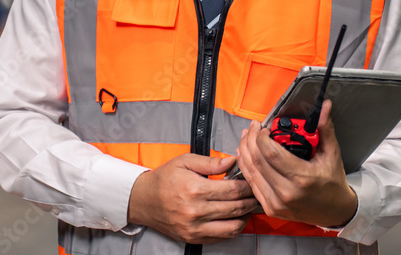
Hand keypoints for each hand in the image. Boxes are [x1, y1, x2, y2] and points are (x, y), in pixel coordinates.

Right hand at [127, 154, 259, 243]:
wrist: (143, 200)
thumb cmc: (164, 179)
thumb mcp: (184, 161)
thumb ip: (210, 162)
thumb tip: (232, 161)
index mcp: (194, 189)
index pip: (232, 190)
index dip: (247, 186)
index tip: (252, 181)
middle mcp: (195, 211)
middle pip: (235, 208)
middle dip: (250, 200)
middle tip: (256, 194)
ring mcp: (195, 227)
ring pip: (233, 226)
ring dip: (245, 217)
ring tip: (248, 207)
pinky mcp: (194, 238)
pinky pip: (222, 237)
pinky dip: (233, 228)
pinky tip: (235, 218)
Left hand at [235, 100, 357, 227]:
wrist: (335, 211)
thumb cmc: (333, 183)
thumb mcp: (332, 154)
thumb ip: (324, 129)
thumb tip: (324, 107)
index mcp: (302, 178)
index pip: (270, 152)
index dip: (261, 136)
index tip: (265, 128)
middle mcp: (286, 192)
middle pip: (257, 160)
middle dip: (251, 139)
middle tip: (253, 127)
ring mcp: (276, 203)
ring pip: (250, 171)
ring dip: (245, 150)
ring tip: (246, 136)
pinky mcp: (270, 208)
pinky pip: (251, 183)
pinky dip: (245, 166)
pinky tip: (245, 154)